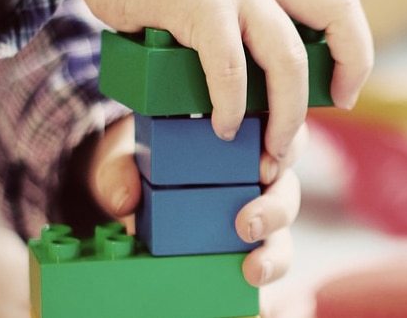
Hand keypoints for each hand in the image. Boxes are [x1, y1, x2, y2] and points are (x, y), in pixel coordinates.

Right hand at [8, 0, 372, 163]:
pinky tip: (220, 126)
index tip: (344, 94)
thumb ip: (243, 35)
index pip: (341, 6)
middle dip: (343, 75)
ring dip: (286, 114)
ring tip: (268, 150)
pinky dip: (229, 105)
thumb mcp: (219, 2)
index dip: (355, 52)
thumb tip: (256, 98)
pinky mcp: (198, 6)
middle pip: (337, 16)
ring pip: (287, 58)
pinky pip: (229, 67)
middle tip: (313, 124)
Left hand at [87, 115, 307, 286]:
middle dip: (276, 206)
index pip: (278, 130)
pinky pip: (273, 253)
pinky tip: (250, 275)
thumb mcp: (126, 157)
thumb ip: (120, 170)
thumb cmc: (141, 162)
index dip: (283, 147)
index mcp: (239, 132)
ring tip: (254, 266)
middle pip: (287, 182)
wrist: (131, 190)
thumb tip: (124, 200)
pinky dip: (269, 265)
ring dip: (275, 246)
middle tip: (248, 223)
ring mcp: (258, 205)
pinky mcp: (251, 239)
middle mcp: (256, 168)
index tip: (263, 167)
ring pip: (285, 222)